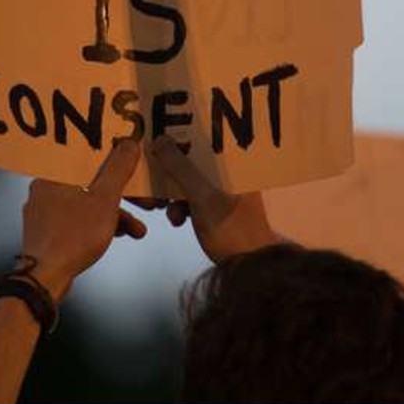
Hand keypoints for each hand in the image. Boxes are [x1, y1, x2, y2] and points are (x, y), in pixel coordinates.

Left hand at [22, 139, 143, 302]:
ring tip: (135, 230)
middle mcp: (44, 190)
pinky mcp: (47, 233)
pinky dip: (97, 225)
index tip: (129, 165)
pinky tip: (116, 235)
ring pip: (85, 204)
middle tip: (142, 203)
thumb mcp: (104, 200)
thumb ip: (118, 170)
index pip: (85, 157)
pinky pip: (77, 221)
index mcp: (52, 175)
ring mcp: (44, 213)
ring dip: (113, 215)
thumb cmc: (72, 237)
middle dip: (120, 196)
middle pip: (89, 183)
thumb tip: (128, 144)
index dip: (112, 160)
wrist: (46, 278)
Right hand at [139, 136, 281, 263]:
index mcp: (236, 164)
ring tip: (163, 206)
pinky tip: (176, 220)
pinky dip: (182, 207)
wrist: (248, 269)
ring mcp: (225, 193)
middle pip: (195, 160)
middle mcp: (232, 174)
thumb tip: (160, 140)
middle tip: (154, 174)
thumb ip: (181, 168)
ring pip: (191, 181)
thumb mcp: (202, 196)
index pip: (208, 137)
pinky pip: (193, 199)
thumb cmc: (231, 230)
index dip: (184, 134)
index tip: (161, 135)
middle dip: (173, 170)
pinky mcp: (218, 211)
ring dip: (174, 193)